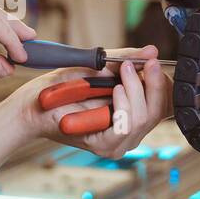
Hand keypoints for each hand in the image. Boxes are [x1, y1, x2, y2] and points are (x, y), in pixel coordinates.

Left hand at [13, 44, 171, 158]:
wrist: (35, 103)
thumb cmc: (63, 88)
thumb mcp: (99, 67)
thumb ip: (127, 59)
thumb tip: (152, 52)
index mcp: (132, 114)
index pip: (164, 104)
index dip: (164, 85)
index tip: (155, 63)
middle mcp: (129, 132)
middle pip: (158, 111)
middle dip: (153, 84)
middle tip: (142, 64)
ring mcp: (118, 142)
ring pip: (143, 119)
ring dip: (135, 90)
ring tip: (124, 72)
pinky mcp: (104, 146)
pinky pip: (125, 127)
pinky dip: (123, 106)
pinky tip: (116, 90)